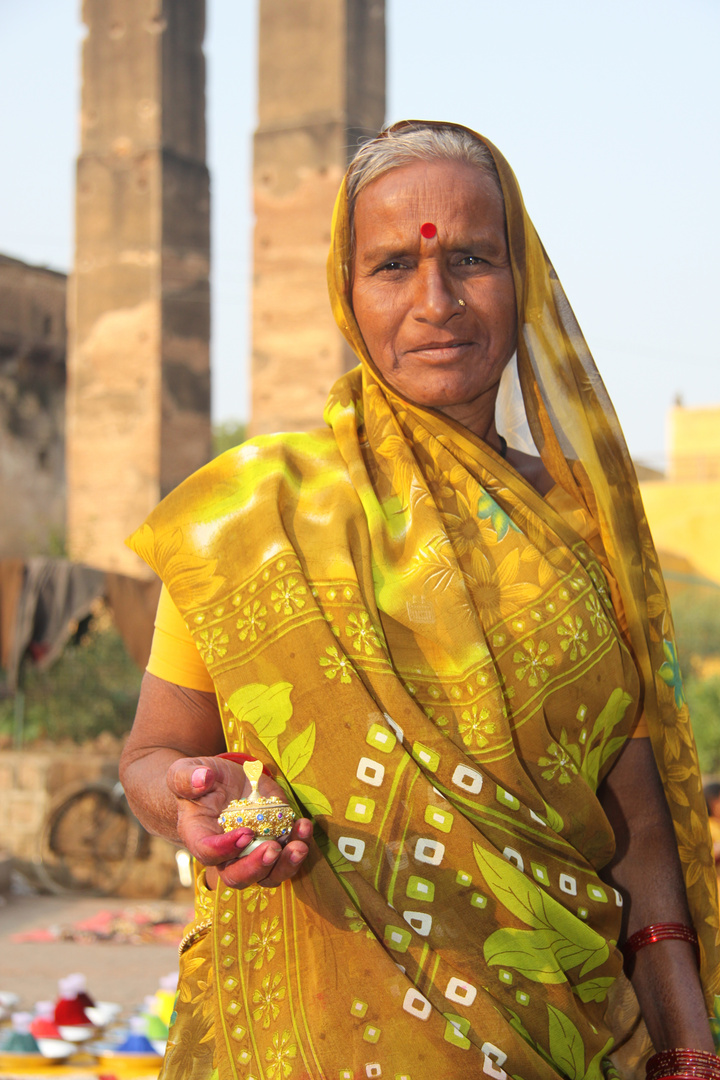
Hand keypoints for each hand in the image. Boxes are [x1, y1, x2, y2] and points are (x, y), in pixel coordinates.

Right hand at [166, 756, 312, 890]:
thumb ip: (187, 777)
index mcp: (198, 837)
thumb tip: (203, 779)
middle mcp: (224, 854)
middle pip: (237, 877)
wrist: (220, 783)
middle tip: (273, 848)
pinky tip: (304, 826)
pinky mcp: (272, 842)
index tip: (245, 832)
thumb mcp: (185, 772)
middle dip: (257, 867)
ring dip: (286, 865)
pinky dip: (299, 844)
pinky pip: (286, 856)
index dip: (226, 849)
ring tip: (300, 845)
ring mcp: (250, 852)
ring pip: (267, 875)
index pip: (208, 853)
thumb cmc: (201, 779)